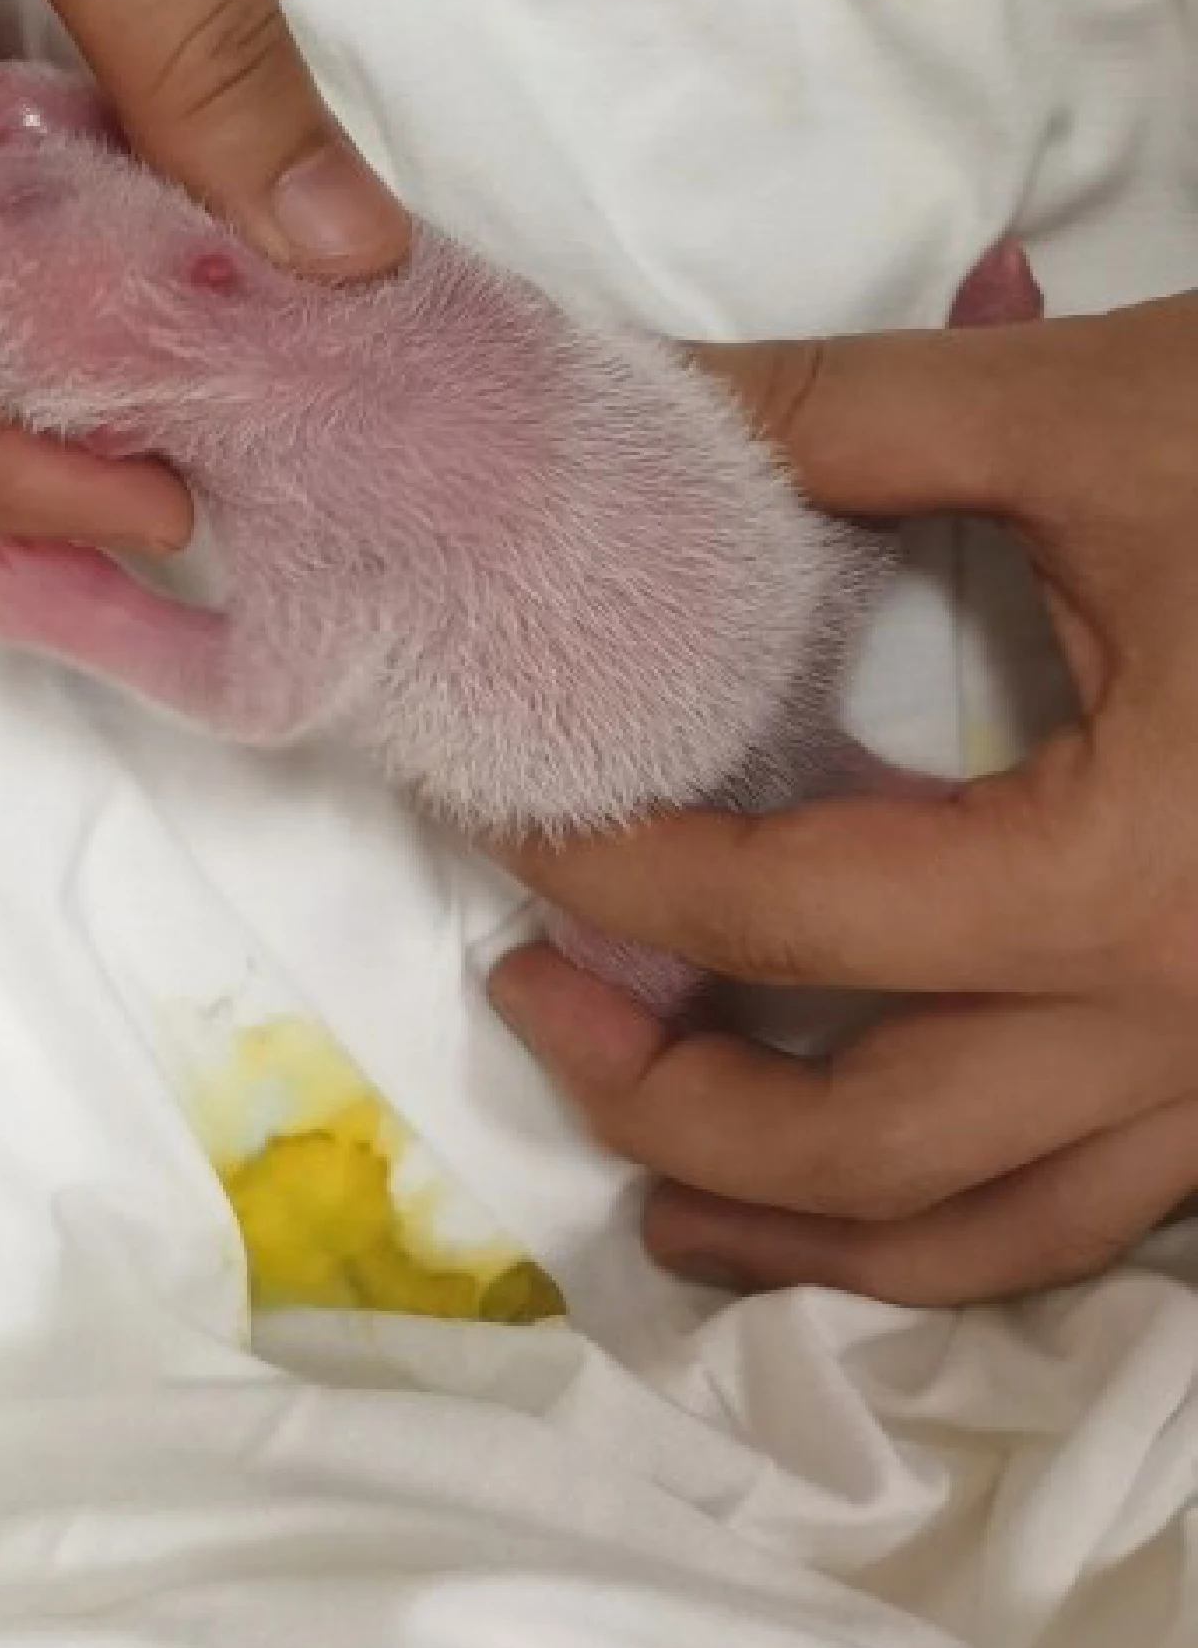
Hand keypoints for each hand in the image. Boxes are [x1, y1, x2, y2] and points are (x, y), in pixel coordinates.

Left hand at [487, 293, 1197, 1303]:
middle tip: (541, 1018)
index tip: (517, 824)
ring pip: (1007, 1233)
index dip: (624, 874)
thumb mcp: (1093, 412)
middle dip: (681, 1109)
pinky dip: (969, 1224)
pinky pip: (1111, 1203)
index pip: (800, 916)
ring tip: (670, 1212)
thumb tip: (644, 407)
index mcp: (1131, 872)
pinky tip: (889, 1190)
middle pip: (881, 1149)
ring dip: (820, 1240)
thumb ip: (846, 421)